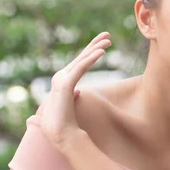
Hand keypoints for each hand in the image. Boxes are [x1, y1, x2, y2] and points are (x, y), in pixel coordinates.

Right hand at [40, 32, 110, 149]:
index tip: (103, 44)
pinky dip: (91, 59)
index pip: (79, 62)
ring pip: (82, 60)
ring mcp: (61, 79)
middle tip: (107, 35)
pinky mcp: (65, 84)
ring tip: (108, 40)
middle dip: (94, 44)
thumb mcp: (70, 104)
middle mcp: (60, 77)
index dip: (91, 51)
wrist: (61, 135)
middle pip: (81, 57)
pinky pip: (81, 68)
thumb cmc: (65, 123)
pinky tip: (102, 52)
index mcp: (63, 81)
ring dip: (95, 48)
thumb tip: (79, 92)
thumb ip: (73, 95)